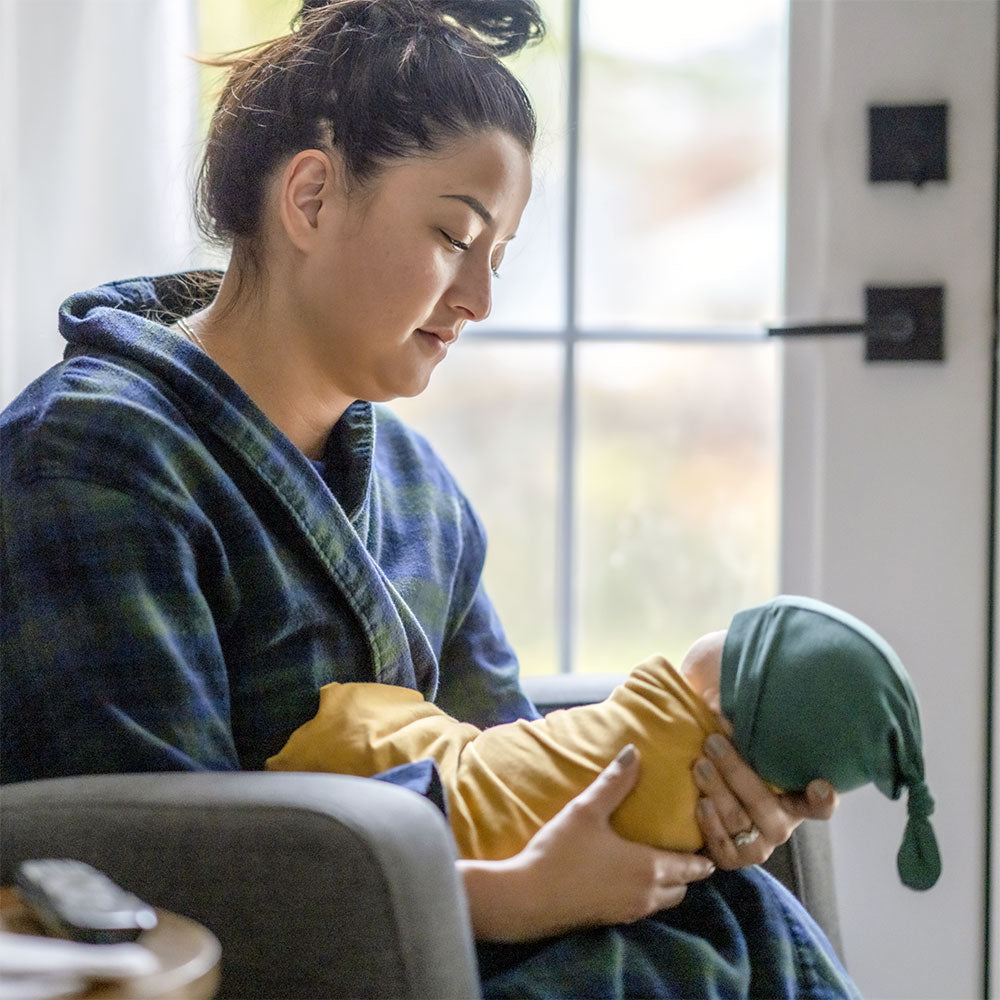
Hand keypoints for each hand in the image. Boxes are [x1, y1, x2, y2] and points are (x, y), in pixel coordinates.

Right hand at [459, 745, 715, 941]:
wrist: (527, 899)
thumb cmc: (560, 852)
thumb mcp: (587, 810)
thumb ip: (614, 782)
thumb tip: (634, 751)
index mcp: (648, 868)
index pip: (690, 868)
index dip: (702, 860)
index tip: (711, 849)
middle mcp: (645, 894)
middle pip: (680, 889)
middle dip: (686, 874)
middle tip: (684, 852)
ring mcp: (627, 912)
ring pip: (661, 902)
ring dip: (666, 886)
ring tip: (659, 863)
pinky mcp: (608, 921)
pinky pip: (641, 908)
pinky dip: (645, 895)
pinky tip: (628, 879)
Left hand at [693, 733, 837, 869]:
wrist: (708, 806)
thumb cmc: (731, 765)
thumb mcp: (739, 743)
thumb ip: (734, 723)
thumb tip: (714, 701)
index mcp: (795, 799)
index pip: (819, 804)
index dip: (823, 798)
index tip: (820, 785)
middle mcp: (782, 825)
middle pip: (763, 804)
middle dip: (736, 771)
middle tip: (713, 743)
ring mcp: (759, 845)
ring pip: (739, 821)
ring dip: (717, 791)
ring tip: (699, 765)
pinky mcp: (735, 860)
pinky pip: (723, 847)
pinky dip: (710, 824)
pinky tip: (701, 803)